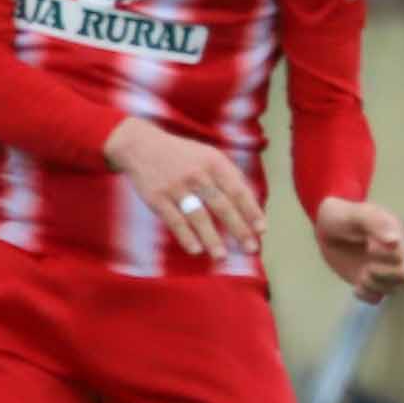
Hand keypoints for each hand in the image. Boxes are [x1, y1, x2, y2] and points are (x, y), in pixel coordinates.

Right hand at [107, 120, 262, 259]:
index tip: (262, 230)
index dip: (251, 211)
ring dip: (212, 238)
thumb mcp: (208, 155)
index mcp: (214, 163)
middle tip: (251, 248)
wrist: (141, 146)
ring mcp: (176, 187)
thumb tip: (251, 202)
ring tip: (222, 256)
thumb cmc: (182, 155)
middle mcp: (197, 174)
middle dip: (239, 229)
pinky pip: (174, 221)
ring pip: (198, 216)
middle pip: (222, 206)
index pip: (238, 190)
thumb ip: (229, 175)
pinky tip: (196, 250)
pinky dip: (186, 236)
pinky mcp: (157, 198)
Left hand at [315, 196, 403, 299]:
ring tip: (360, 276)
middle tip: (366, 269)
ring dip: (375, 286)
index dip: (385, 258)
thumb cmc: (343, 215)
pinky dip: (367, 295)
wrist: (326, 226)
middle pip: (402, 276)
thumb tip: (394, 241)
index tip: (368, 246)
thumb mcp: (357, 214)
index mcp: (394, 237)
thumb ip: (376, 224)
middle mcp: (392, 254)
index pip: (401, 258)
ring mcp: (381, 268)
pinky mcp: (368, 279)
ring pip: (392, 288)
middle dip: (383, 276)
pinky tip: (356, 287)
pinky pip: (376, 297)